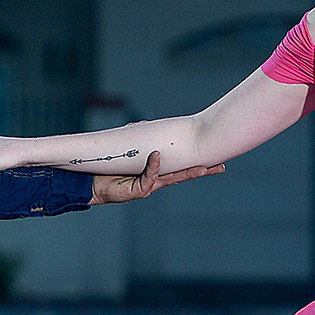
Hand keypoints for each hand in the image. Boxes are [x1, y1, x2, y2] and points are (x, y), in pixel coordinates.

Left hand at [89, 151, 224, 204]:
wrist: (95, 184)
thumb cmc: (111, 169)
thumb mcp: (127, 152)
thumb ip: (136, 140)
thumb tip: (141, 124)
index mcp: (158, 171)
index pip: (182, 165)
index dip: (197, 161)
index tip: (214, 157)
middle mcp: (157, 179)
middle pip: (184, 174)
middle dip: (202, 170)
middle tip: (220, 166)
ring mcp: (150, 185)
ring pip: (173, 179)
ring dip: (188, 173)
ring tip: (203, 168)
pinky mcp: (140, 190)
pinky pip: (149, 176)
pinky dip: (154, 165)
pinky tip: (158, 156)